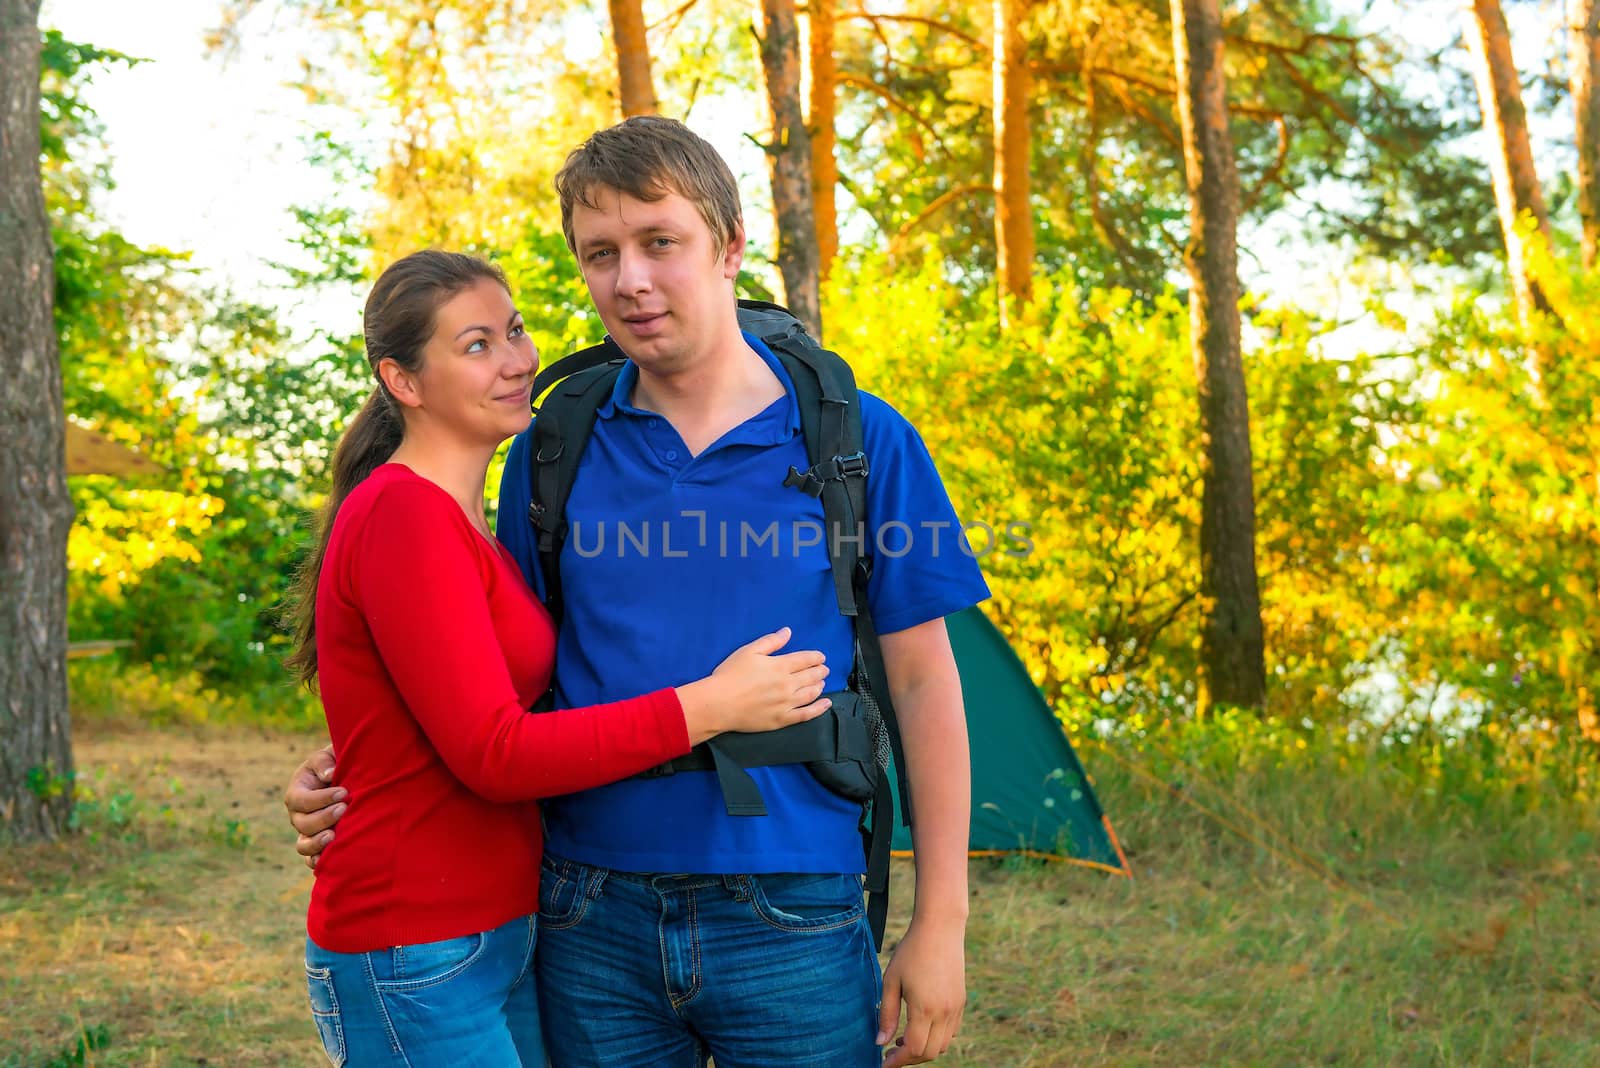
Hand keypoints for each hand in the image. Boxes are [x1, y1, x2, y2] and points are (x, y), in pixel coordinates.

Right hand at [284, 744, 345, 869]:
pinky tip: (331, 859)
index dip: (320, 799)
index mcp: (297, 792)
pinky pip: (311, 859)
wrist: (347, 777)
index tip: (343, 792)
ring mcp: (306, 832)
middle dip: (324, 818)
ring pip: (303, 846)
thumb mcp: (327, 756)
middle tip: (344, 809)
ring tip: (335, 835)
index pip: (301, 800)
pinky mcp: (317, 844)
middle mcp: (297, 815)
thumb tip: (330, 774)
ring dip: (318, 843)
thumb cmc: (335, 764)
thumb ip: (324, 762)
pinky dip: (317, 862)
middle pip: (303, 824)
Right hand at [676, 627, 830, 743]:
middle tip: (824, 669)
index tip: (821, 657)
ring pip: (811, 693)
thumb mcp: (749, 651)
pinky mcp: (782, 720)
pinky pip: (806, 714)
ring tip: (822, 682)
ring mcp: (786, 704)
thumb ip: (771, 641)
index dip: (816, 657)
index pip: (805, 659)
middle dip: (820, 671)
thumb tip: (788, 631)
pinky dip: (819, 709)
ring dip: (819, 686)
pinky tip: (827, 703)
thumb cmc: (730, 675)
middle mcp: (787, 684)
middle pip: (811, 676)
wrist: (718, 704)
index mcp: (780, 666)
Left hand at [878, 917, 965, 1066]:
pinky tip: (920, 1026)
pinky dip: (936, 1038)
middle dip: (909, 1058)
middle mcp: (944, 1012)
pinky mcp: (961, 1001)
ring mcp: (956, 1008)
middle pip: (929, 1053)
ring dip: (923, 1049)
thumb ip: (886, 1013)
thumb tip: (880, 1042)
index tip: (884, 1063)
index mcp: (925, 1008)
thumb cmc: (911, 951)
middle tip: (890, 1052)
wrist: (940, 928)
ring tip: (902, 1038)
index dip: (897, 1061)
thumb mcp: (891, 980)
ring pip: (942, 1045)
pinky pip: (950, 1032)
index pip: (913, 1048)